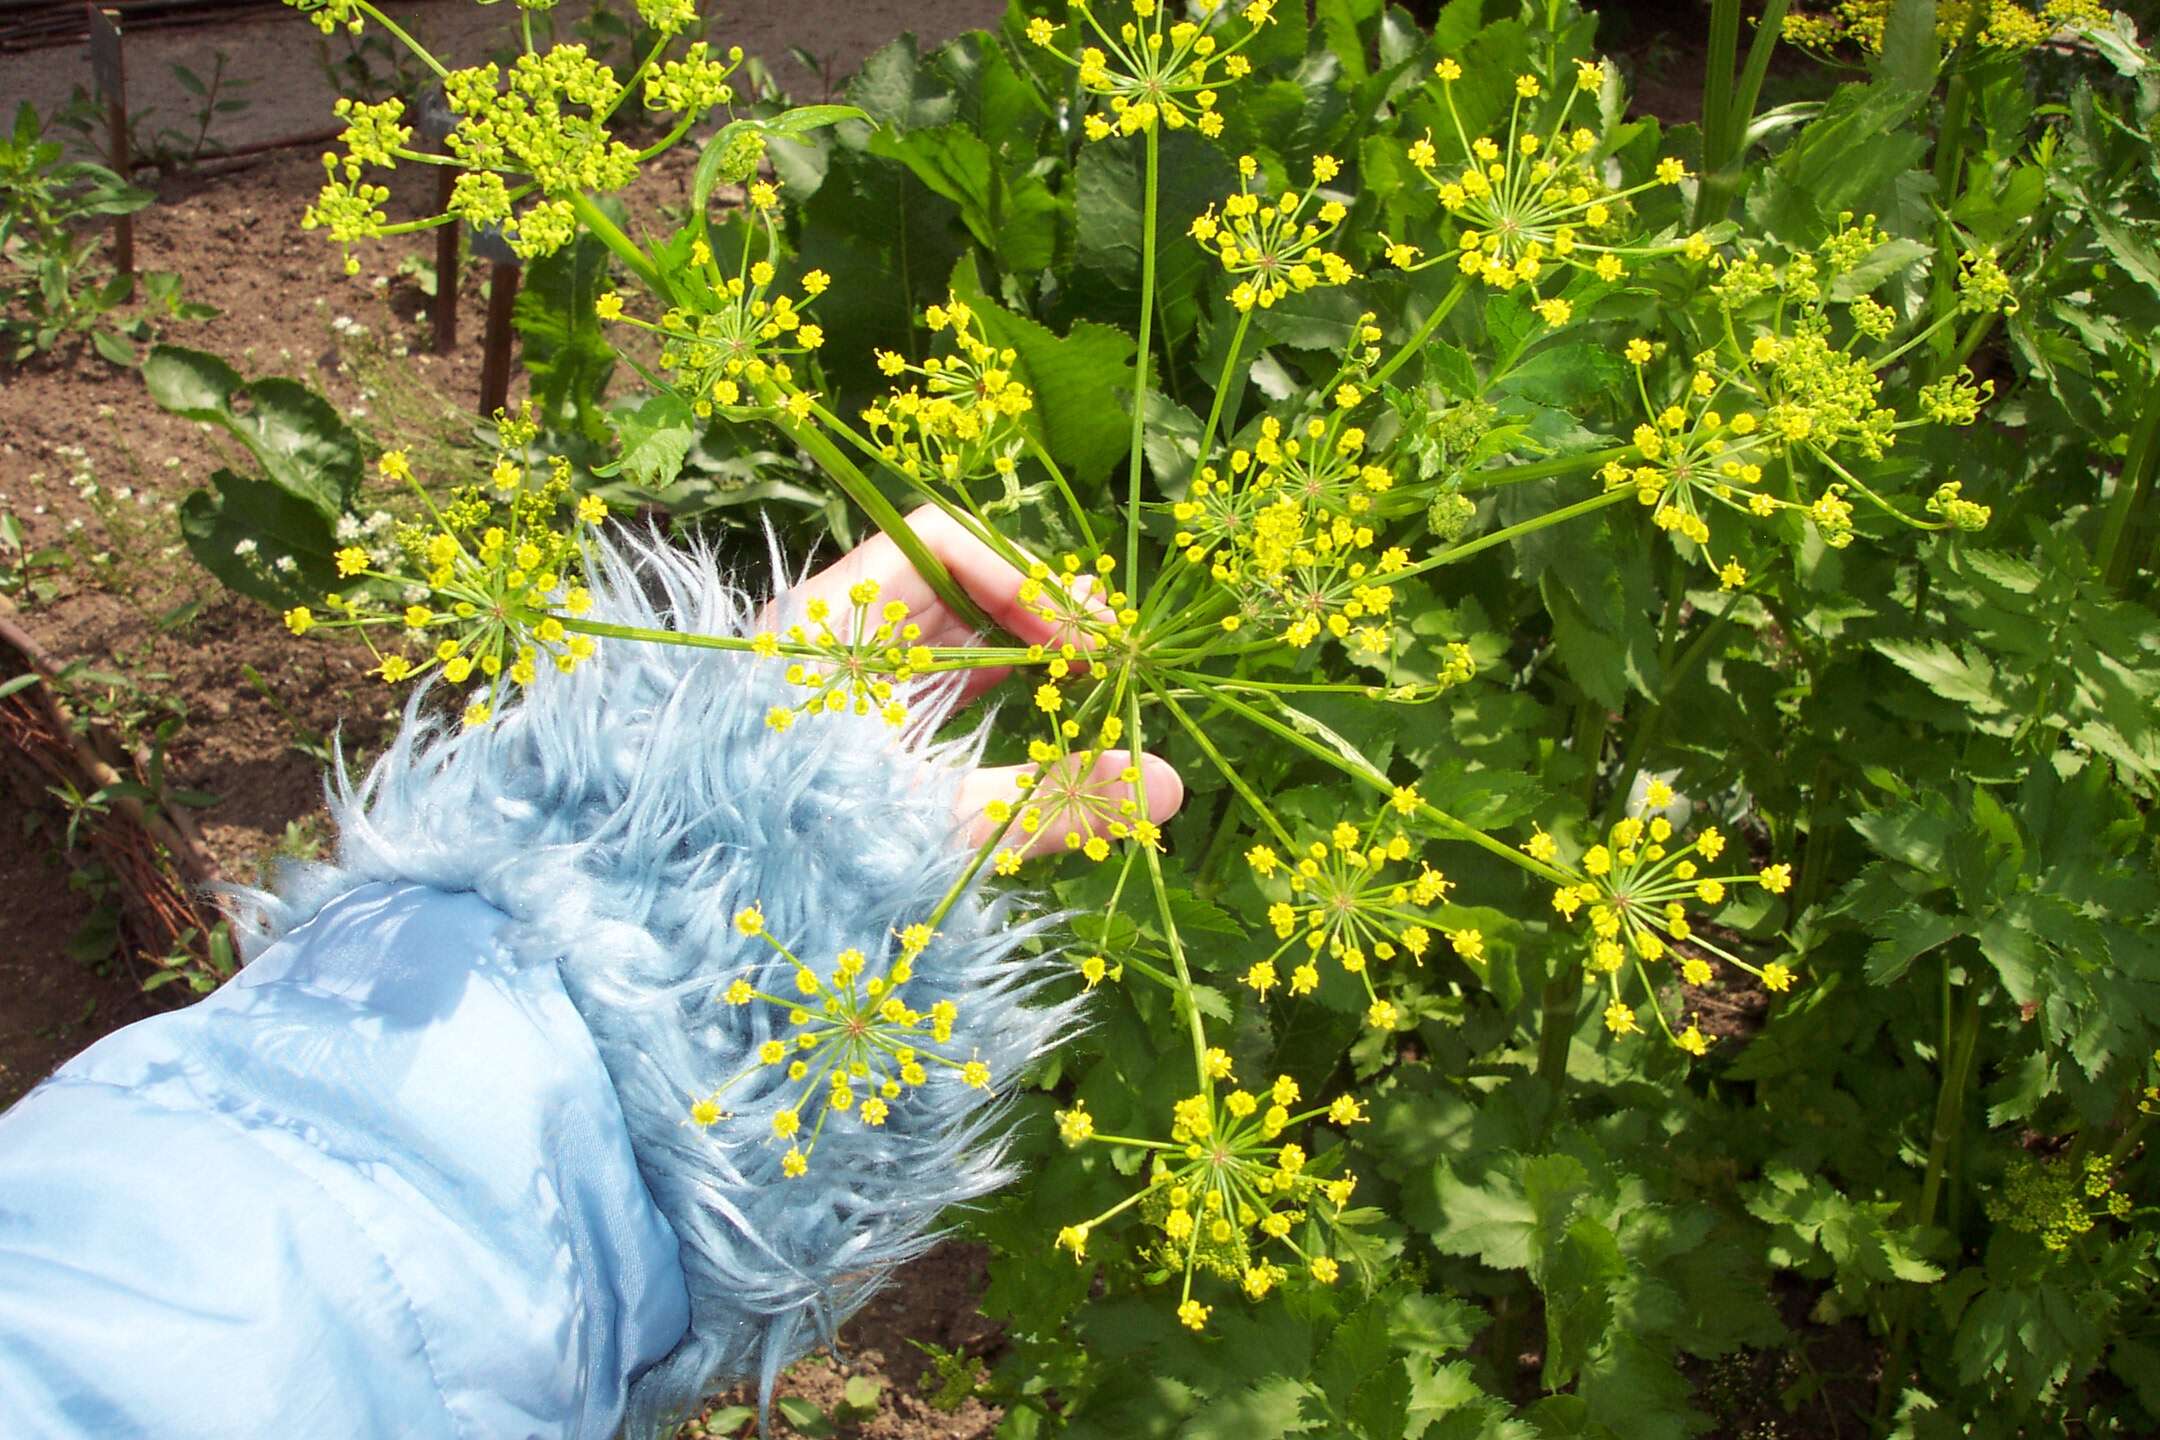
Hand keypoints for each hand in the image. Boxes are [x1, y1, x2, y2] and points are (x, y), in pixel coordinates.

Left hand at [790, 506, 1183, 855]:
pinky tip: (1045, 705)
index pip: (940, 545)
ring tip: (1091, 675)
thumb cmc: (807, 857)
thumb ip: (1051, 800)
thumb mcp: (936, 823)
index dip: (1020, 577)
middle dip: (1035, 608)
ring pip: (947, 629)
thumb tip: (1169, 787)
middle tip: (1108, 651)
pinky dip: (993, 681)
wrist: (713, 919)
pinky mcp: (856, 718)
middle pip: (949, 581)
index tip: (1083, 636)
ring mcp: (843, 676)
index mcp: (832, 627)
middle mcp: (834, 634)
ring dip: (1022, 645)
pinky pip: (933, 674)